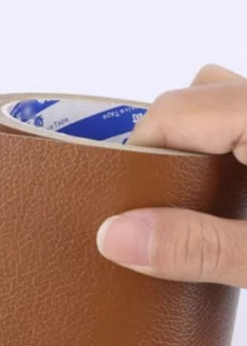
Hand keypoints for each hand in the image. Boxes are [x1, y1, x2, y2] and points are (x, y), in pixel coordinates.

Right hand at [96, 64, 246, 286]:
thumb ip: (200, 246)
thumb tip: (113, 237)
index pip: (169, 113)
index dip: (138, 159)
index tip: (130, 208)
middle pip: (194, 99)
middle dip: (166, 150)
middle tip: (164, 208)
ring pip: (225, 103)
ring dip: (201, 144)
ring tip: (198, 201)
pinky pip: (244, 119)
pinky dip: (229, 144)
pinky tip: (234, 192)